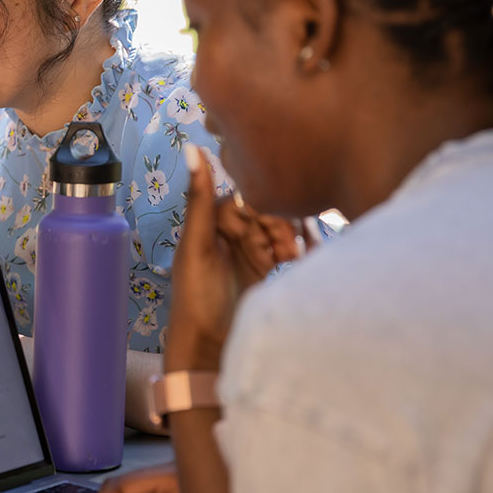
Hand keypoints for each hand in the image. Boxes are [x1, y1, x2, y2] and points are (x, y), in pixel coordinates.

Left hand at [164, 146, 304, 372]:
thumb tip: (193, 146)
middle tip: (284, 253)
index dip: (266, 209)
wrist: (210, 346)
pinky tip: (300, 262)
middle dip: (282, 228)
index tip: (272, 232)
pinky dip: (297, 252)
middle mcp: (233, 228)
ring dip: (291, 241)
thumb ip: (199, 199)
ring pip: (283, 226)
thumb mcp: (198, 246)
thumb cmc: (197, 296)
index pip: (250, 195)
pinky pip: (289, 246)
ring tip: (289, 262)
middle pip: (271, 209)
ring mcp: (251, 246)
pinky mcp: (266, 266)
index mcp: (213, 217)